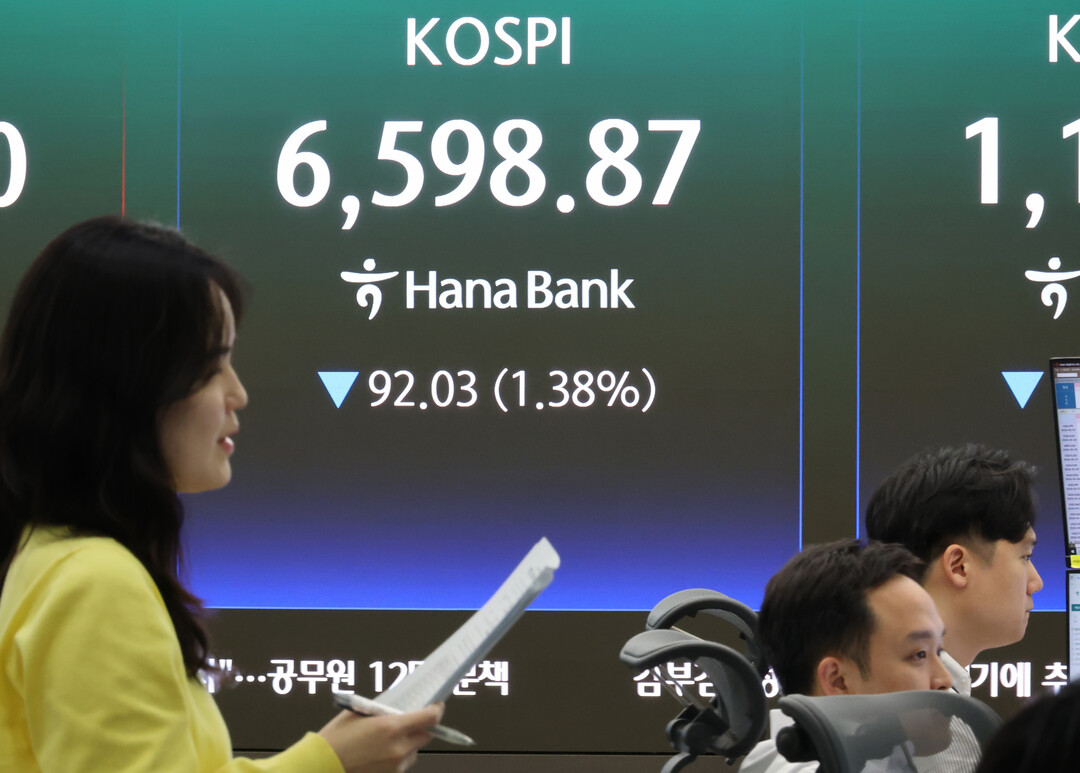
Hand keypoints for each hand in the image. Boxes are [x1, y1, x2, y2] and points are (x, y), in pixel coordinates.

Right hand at [318, 703, 443, 772]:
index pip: (430, 718)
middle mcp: (398, 747)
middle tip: (406, 722)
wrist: (321, 765)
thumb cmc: (337, 737)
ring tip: (385, 740)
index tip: (436, 705)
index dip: (436, 710)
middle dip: (419, 727)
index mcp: (392, 727)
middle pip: (426, 735)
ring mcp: (395, 765)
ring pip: (414, 751)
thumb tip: (399, 705)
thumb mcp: (360, 713)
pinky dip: (398, 757)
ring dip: (408, 744)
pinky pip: (402, 764)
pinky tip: (379, 753)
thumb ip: (384, 710)